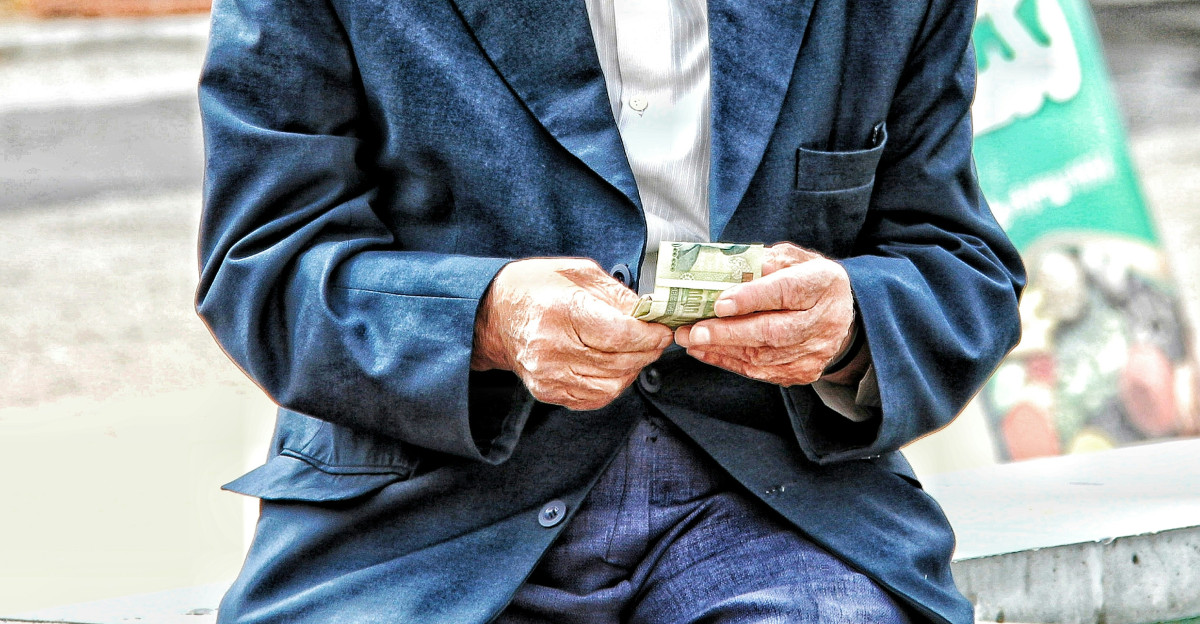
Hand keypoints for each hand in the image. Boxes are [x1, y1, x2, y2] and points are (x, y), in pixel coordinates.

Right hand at [472, 258, 673, 409]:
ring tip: (635, 352)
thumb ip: (618, 295)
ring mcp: (548, 374)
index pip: (620, 334)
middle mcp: (551, 347)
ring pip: (611, 385)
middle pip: (619, 361)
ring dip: (632, 370)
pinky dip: (613, 384)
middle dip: (647, 352)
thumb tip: (650, 314)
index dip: (649, 336)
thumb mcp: (579, 273)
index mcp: (561, 310)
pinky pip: (594, 398)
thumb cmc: (535, 287)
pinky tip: (613, 366)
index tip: (662, 330)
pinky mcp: (547, 391)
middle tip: (656, 340)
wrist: (494, 314)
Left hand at [674, 243, 856, 385]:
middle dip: (728, 333)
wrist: (841, 315)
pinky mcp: (803, 371)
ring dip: (722, 349)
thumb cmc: (807, 281)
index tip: (720, 303)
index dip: (751, 298)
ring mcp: (815, 351)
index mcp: (823, 283)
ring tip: (690, 339)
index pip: (786, 291)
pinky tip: (706, 351)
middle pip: (773, 331)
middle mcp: (823, 321)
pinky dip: (729, 361)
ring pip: (763, 356)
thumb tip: (732, 268)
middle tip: (694, 330)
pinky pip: (761, 371)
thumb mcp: (794, 259)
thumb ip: (767, 261)